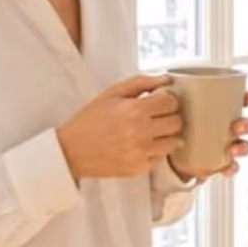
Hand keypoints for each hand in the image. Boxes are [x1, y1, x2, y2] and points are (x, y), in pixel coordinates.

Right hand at [56, 75, 181, 179]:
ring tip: (151, 132)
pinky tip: (141, 145)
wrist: (70, 151)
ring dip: (166, 135)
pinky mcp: (139, 168)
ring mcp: (141, 152)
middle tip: (156, 117)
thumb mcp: (111, 94)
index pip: (171, 103)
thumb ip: (140, 83)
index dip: (167, 101)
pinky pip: (161, 157)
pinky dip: (155, 151)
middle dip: (169, 117)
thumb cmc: (90, 120)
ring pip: (174, 142)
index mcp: (134, 110)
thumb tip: (166, 78)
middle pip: (176, 122)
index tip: (159, 103)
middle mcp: (141, 131)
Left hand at [170, 91, 247, 180]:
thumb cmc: (181, 123)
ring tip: (233, 149)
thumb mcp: (177, 107)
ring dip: (244, 146)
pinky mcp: (221, 163)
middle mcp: (229, 128)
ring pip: (244, 145)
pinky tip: (226, 167)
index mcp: (222, 111)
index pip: (241, 102)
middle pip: (247, 124)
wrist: (173, 152)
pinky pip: (232, 166)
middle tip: (236, 126)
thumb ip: (174, 93)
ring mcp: (227, 146)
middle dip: (247, 125)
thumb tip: (165, 79)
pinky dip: (232, 167)